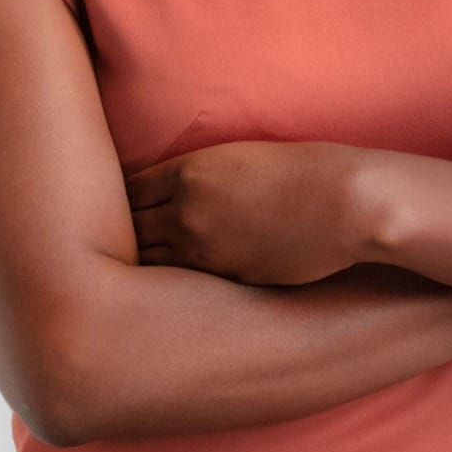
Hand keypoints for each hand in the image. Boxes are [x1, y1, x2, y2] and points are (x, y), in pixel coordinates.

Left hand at [126, 139, 364, 286]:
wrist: (343, 202)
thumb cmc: (301, 173)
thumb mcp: (239, 159)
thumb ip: (199, 178)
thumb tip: (174, 198)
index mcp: (190, 172)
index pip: (128, 189)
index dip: (118, 201)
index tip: (115, 209)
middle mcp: (186, 210)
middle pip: (126, 227)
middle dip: (116, 235)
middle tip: (108, 248)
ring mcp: (203, 249)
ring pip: (146, 261)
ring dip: (138, 265)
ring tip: (126, 275)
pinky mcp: (224, 278)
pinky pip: (178, 284)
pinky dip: (167, 287)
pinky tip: (163, 292)